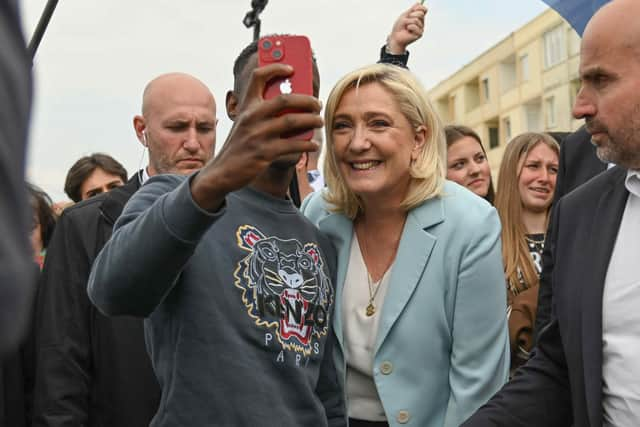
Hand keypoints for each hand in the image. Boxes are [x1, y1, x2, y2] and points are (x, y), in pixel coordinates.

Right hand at [191, 63, 321, 211]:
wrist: (223, 171)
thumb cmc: (240, 145)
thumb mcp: (245, 123)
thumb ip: (263, 112)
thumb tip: (294, 105)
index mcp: (247, 106)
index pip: (259, 77)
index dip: (275, 68)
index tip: (291, 68)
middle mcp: (251, 117)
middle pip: (285, 99)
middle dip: (307, 100)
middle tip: (317, 104)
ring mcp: (257, 134)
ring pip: (292, 122)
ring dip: (311, 121)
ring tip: (319, 122)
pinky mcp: (264, 153)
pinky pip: (292, 145)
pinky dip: (306, 144)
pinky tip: (313, 144)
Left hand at [386, 3, 427, 53]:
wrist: (396, 37)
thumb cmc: (399, 27)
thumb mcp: (404, 16)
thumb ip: (411, 10)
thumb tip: (419, 2)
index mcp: (418, 18)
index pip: (424, 10)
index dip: (419, 8)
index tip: (412, 10)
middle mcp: (421, 23)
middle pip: (421, 13)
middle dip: (411, 15)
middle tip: (406, 20)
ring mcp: (421, 29)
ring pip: (416, 20)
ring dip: (408, 22)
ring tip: (406, 27)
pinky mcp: (420, 34)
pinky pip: (414, 26)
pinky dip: (409, 27)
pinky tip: (408, 30)